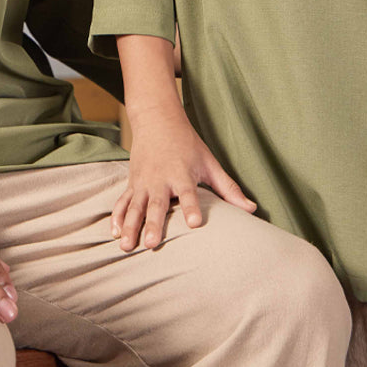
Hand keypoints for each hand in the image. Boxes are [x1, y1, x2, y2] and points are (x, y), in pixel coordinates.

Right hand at [113, 103, 255, 250]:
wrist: (157, 120)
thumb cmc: (187, 144)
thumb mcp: (209, 162)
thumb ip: (228, 188)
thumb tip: (252, 210)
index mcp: (181, 173)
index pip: (188, 193)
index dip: (191, 208)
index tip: (194, 224)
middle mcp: (160, 179)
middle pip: (156, 205)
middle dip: (153, 224)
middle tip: (151, 244)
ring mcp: (143, 181)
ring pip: (134, 207)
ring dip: (130, 227)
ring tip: (126, 247)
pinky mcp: (132, 183)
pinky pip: (122, 202)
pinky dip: (117, 217)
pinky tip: (114, 233)